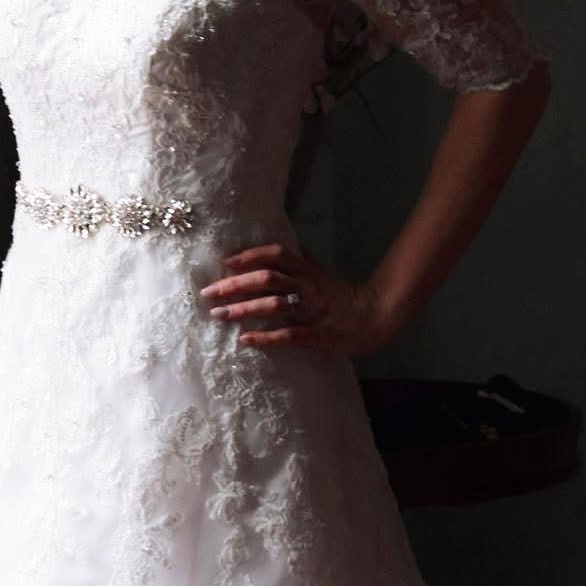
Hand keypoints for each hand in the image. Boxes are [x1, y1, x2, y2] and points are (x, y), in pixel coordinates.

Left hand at [199, 241, 398, 356]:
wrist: (375, 317)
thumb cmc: (344, 296)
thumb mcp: (323, 273)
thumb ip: (304, 259)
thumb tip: (287, 245)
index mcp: (307, 271)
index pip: (276, 255)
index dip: (250, 255)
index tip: (226, 262)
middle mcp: (307, 287)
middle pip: (267, 278)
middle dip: (235, 284)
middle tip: (209, 292)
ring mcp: (311, 311)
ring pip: (273, 305)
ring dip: (243, 310)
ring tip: (219, 315)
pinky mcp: (316, 334)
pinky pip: (287, 335)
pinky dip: (264, 337)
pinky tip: (245, 340)